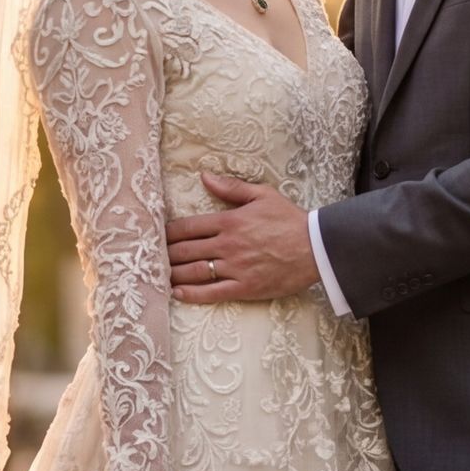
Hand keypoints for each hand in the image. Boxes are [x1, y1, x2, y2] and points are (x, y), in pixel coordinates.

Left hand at [167, 173, 317, 304]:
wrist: (316, 248)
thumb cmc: (290, 220)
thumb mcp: (262, 195)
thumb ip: (231, 187)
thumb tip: (204, 176)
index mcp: (229, 221)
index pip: (187, 227)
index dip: (168, 233)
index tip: (157, 236)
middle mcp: (228, 245)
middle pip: (185, 250)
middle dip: (165, 254)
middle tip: (153, 257)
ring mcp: (235, 268)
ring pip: (194, 272)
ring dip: (173, 274)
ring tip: (159, 275)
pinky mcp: (244, 288)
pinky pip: (211, 293)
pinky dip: (191, 294)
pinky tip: (176, 292)